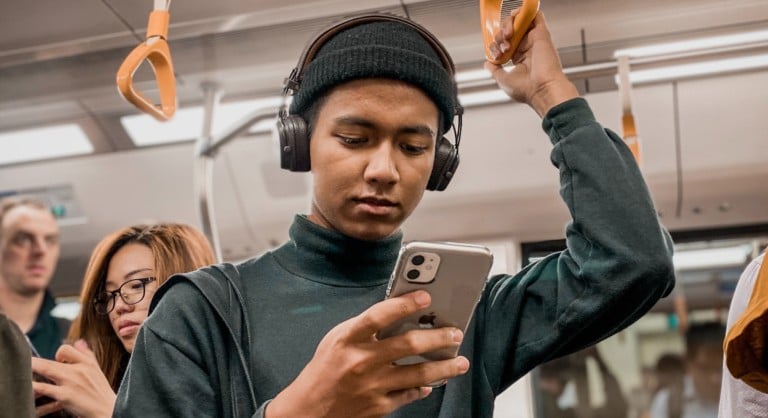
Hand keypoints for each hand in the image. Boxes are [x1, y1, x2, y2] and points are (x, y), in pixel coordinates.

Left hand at [31, 340, 116, 417]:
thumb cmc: (102, 393)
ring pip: (47, 369)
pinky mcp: (65, 395)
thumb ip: (87, 355)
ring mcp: (71, 382)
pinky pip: (44, 388)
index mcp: (87, 363)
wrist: (109, 410)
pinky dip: (34, 386)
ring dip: (32, 367)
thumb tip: (79, 342)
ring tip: (20, 368)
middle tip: (25, 360)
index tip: (56, 360)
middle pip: (54, 357)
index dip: (58, 353)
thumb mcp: (98, 370)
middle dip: (37, 359)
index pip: (68, 349)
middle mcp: (78, 369)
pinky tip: (27, 387)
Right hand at [266, 291, 469, 417]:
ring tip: (460, 361)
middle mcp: (361, 361)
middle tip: (455, 332)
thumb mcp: (338, 339)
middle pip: (408, 345)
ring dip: (444, 367)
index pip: (380, 315)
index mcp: (348, 338)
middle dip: (438, 337)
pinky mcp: (379, 406)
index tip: (426, 296)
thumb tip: (402, 313)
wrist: (309, 410)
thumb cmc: (325, 369)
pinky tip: (432, 382)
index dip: (405, 303)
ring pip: (418, 373)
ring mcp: (372, 386)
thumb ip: (366, 327)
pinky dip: (423, 387)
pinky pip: (410, 394)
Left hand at [485, 11, 578, 116]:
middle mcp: (528, 48)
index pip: (505, 43)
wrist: (542, 89)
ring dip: (508, 24)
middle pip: (510, 31)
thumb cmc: (526, 89)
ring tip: (507, 36)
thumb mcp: (503, 79)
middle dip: (499, 36)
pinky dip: (521, 14)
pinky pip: (533, 15)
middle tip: (502, 47)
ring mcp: (535, 40)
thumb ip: (495, 70)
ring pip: (519, 21)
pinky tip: (513, 23)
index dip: (495, 45)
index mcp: (521, 58)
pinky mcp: (541, 33)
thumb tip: (487, 63)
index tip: (495, 55)